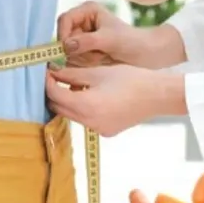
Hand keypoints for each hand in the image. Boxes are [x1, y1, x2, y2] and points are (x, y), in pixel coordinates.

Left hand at [46, 65, 184, 136]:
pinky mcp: (107, 131)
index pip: (55, 95)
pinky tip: (90, 95)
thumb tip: (52, 71)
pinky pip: (86, 120)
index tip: (46, 71)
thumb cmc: (131, 79)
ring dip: (68, 101)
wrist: (158, 95)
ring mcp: (98, 129)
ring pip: (72, 115)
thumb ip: (72, 74)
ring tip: (73, 84)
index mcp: (86, 106)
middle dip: (54, 93)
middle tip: (55, 76)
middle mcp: (89, 123)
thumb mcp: (98, 73)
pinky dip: (82, 108)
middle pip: (60, 108)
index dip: (47, 82)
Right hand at [57, 0, 151, 67]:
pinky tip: (100, 62)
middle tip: (94, 55)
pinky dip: (85, 65)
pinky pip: (74, 61)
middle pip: (63, 38)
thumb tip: (65, 45)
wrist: (146, 55)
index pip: (64, 20)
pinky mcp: (84, 53)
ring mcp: (82, 39)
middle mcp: (82, 23)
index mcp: (87, 11)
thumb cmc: (131, 41)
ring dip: (82, 59)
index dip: (64, 35)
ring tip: (102, 58)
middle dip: (76, 50)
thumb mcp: (110, 39)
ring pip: (68, 52)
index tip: (68, 50)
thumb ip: (87, 41)